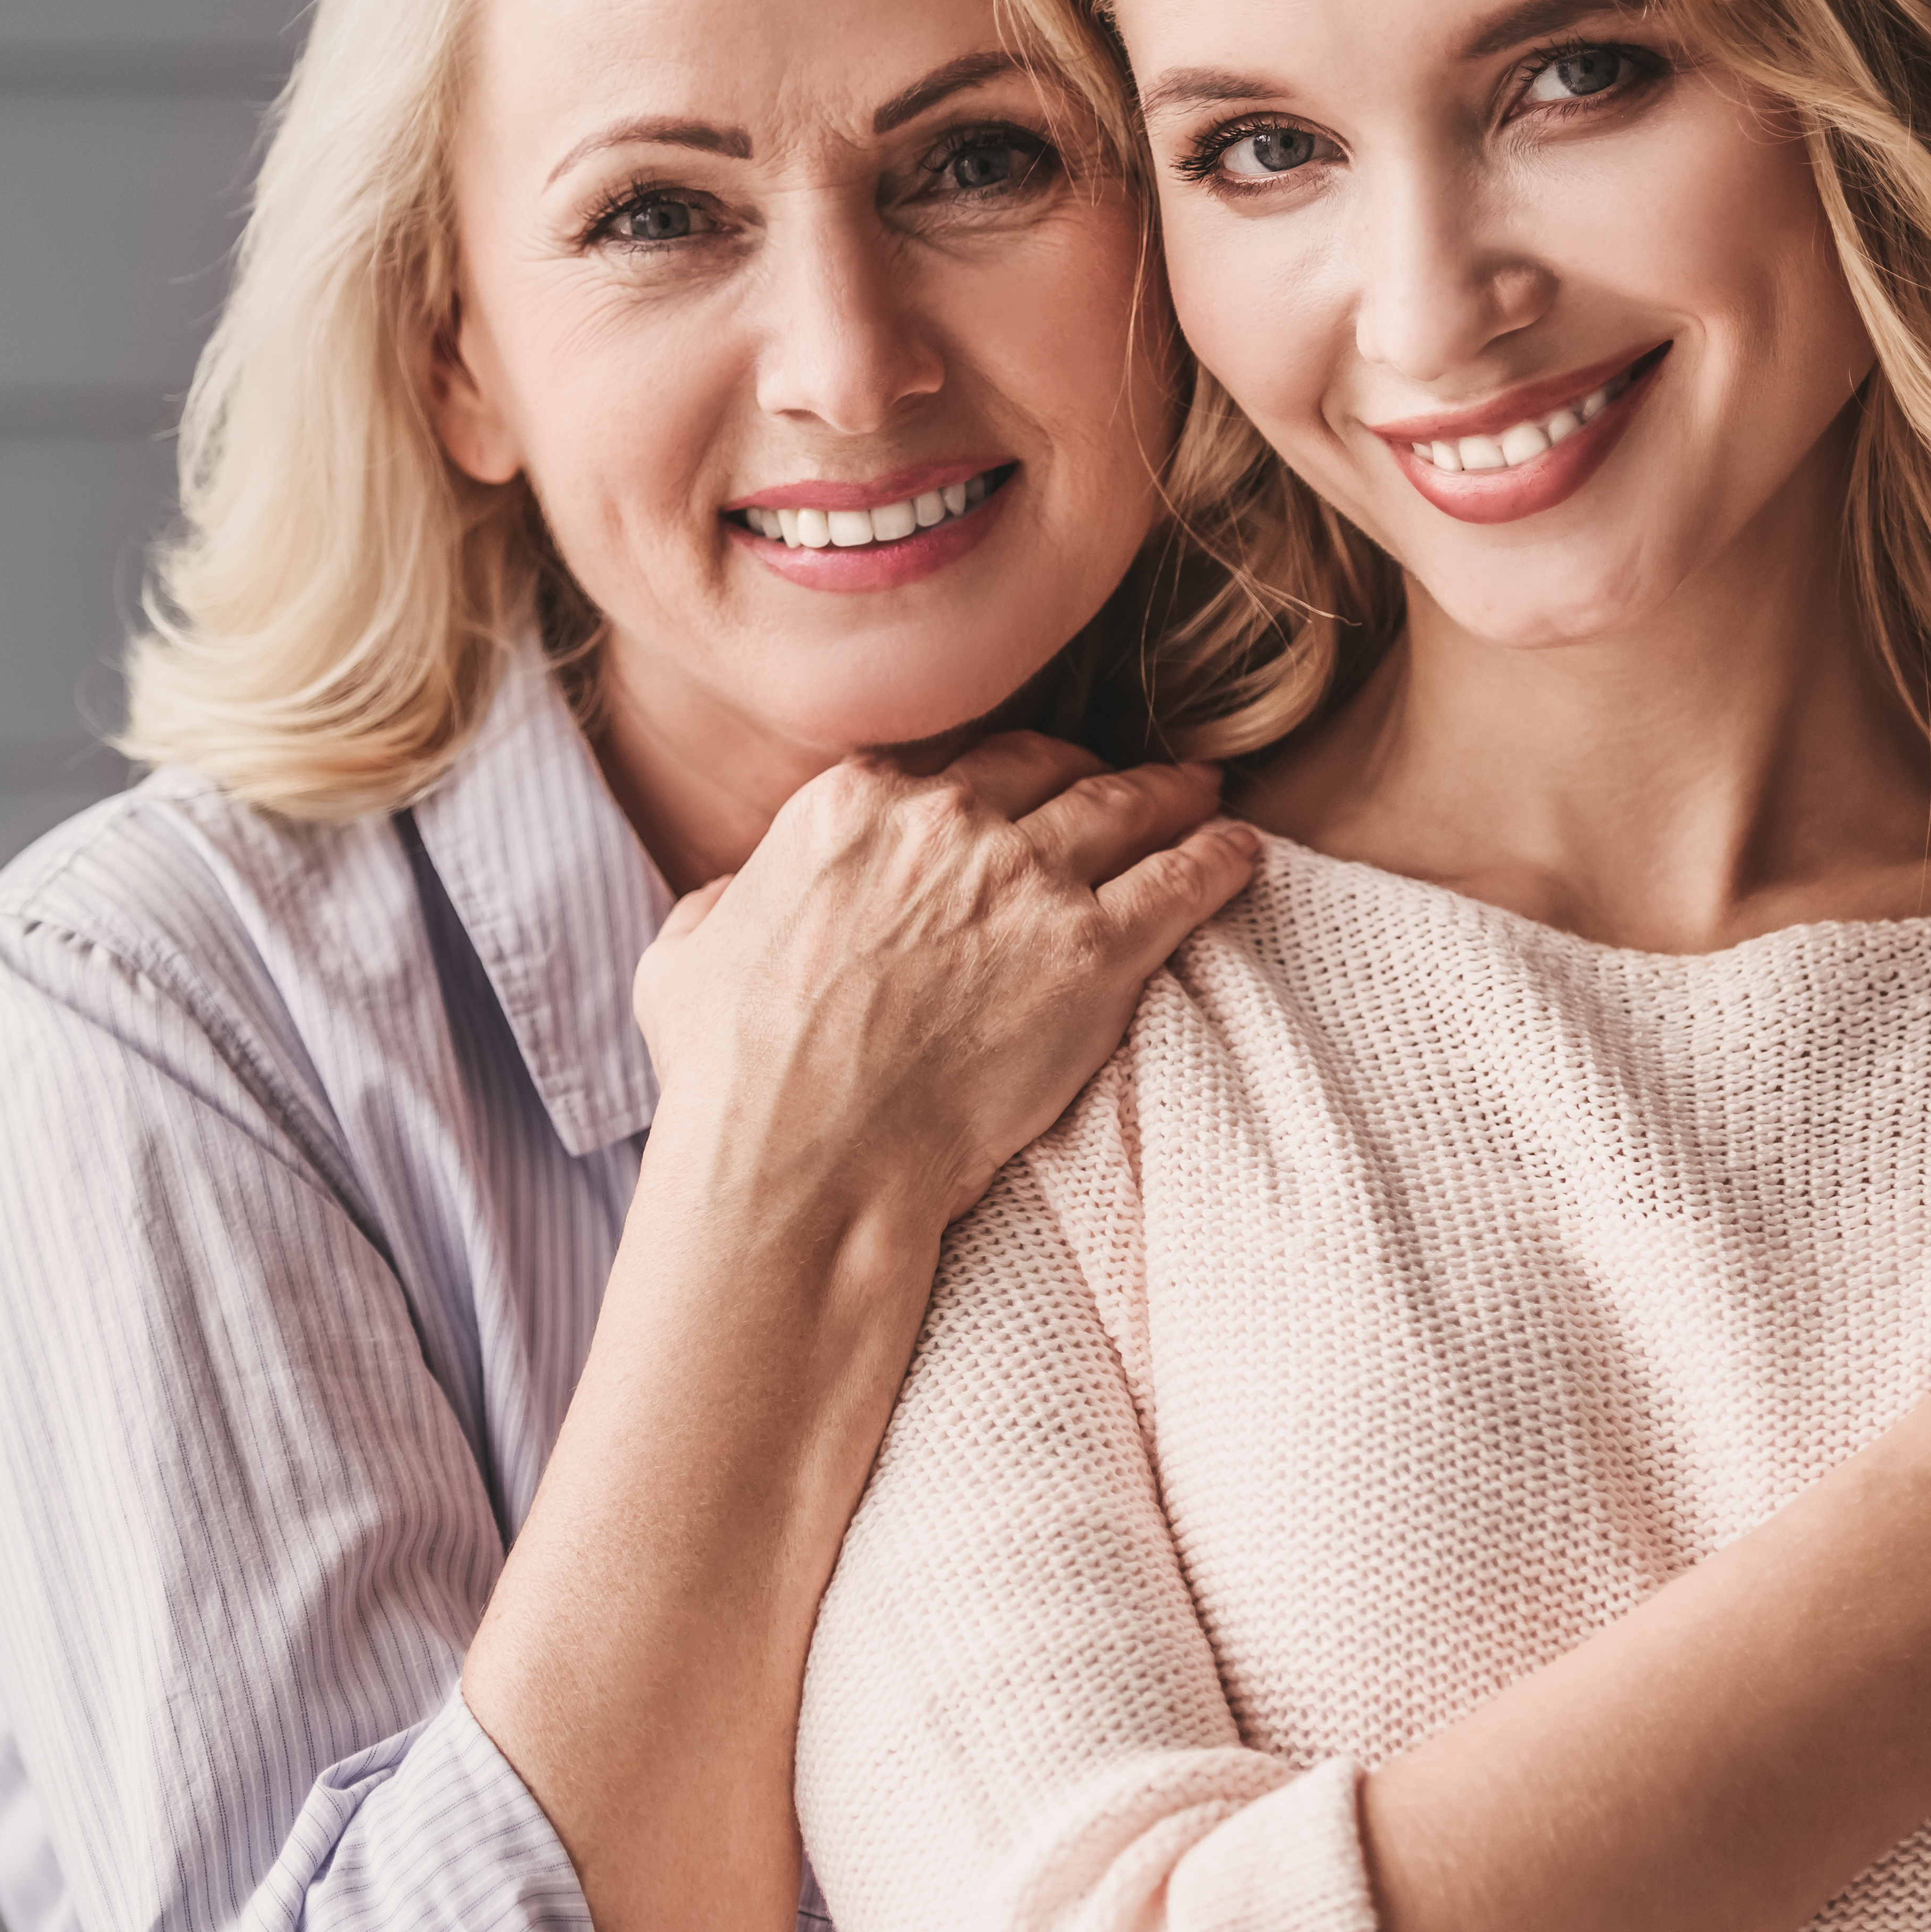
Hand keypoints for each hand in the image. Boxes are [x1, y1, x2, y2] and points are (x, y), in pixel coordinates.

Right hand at [630, 733, 1261, 1243]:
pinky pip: (1181, 881)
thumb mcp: (686, 956)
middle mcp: (945, 821)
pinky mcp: (1092, 952)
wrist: (801, 1166)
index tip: (1023, 792)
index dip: (996, 779)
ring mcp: (1025, 881)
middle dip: (1091, 771)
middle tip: (1130, 782)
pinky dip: (1219, 858)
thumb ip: (730, 900)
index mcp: (851, 805)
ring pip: (1126, 809)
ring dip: (1173, 796)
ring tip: (1207, 793)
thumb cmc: (732, 1078)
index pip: (950, 765)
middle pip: (1045, 770)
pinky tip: (1243, 850)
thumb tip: (742, 894)